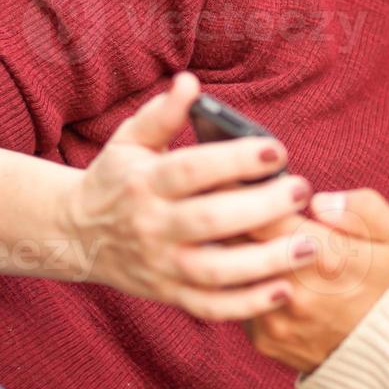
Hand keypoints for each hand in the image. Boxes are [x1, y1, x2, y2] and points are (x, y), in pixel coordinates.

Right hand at [59, 72, 316, 318]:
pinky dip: (247, 305)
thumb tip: (189, 82)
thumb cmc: (117, 178)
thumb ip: (162, 114)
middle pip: (210, 221)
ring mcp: (162, 265)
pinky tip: (284, 291)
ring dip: (266, 263)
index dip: (235, 160)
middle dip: (262, 208)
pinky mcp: (170, 294)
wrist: (78, 234)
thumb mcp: (130, 140)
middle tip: (302, 191)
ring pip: (216, 271)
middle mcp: (153, 226)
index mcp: (145, 182)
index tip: (277, 150)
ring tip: (310, 247)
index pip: (192, 170)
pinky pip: (210, 307)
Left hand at [243, 189, 388, 372]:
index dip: (248, 191)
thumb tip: (317, 201)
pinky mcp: (264, 340)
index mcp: (327, 257)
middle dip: (233, 218)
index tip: (243, 178)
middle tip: (229, 198)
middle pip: (237, 242)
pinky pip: (238, 301)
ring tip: (239, 232)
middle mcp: (295, 291)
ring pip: (231, 273)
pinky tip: (253, 270)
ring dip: (232, 251)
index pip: (264, 214)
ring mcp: (276, 319)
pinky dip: (242, 283)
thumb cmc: (388, 283)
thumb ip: (361, 208)